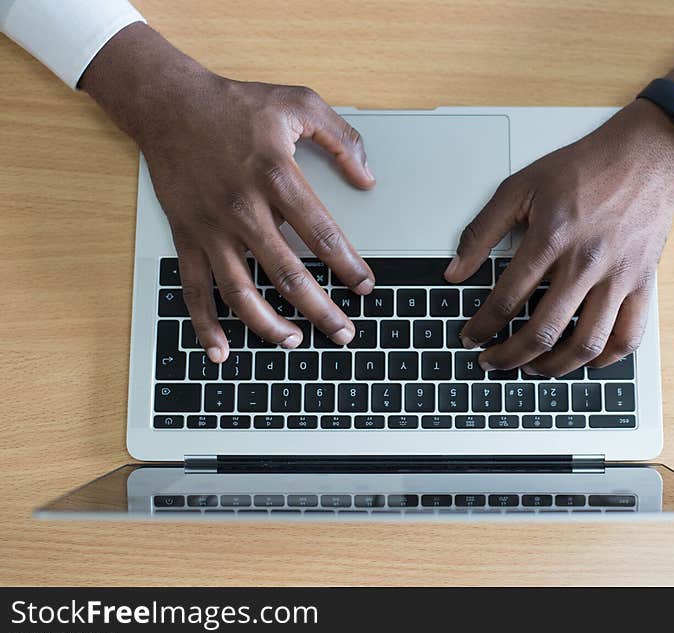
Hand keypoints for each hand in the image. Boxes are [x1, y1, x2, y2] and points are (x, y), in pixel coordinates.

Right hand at [81, 24, 374, 362]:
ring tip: (296, 342)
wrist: (168, 103)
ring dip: (269, 326)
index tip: (365, 286)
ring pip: (241, 291)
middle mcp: (243, 209)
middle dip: (321, 310)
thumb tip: (367, 177)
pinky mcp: (187, 237)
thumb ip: (340, 138)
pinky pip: (194, 289)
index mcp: (276, 176)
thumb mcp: (298, 102)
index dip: (348, 266)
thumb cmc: (235, 105)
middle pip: (288, 274)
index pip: (322, 235)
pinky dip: (205, 324)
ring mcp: (212, 228)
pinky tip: (221, 350)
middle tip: (344, 333)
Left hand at [445, 65, 673, 375]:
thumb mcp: (519, 187)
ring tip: (532, 368)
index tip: (471, 337)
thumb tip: (455, 271)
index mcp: (551, 238)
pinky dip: (604, 359)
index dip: (482, 326)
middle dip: (509, 357)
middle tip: (492, 362)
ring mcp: (618, 278)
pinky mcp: (642, 284)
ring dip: (553, 367)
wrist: (645, 156)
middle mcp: (586, 263)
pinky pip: (627, 337)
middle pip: (542, 331)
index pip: (506, 299)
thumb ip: (482, 231)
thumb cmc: (583, 169)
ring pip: (585, 344)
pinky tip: (583, 360)